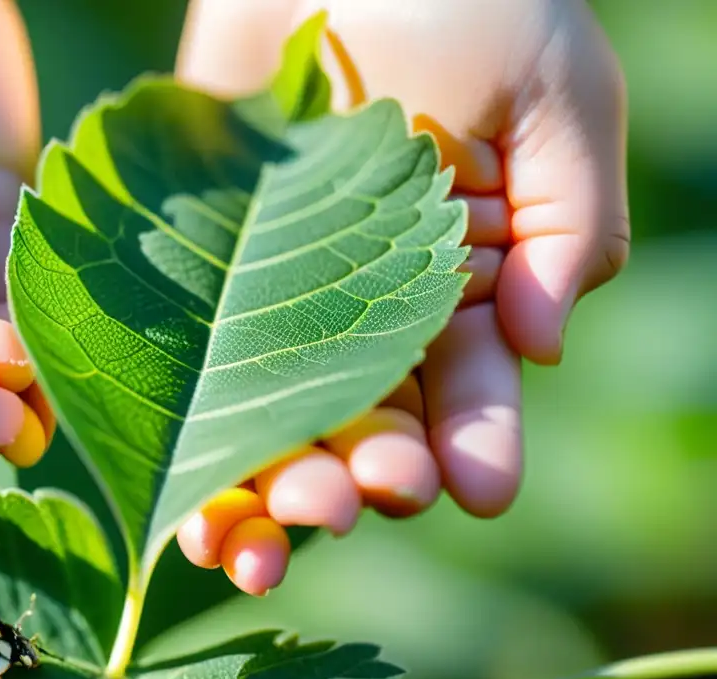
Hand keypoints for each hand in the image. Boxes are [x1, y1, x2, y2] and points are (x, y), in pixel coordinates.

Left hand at [174, 0, 628, 594]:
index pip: (472, 389)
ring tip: (250, 546)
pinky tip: (183, 503)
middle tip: (344, 506)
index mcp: (463, 290)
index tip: (475, 489)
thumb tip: (543, 347)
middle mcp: (368, 317)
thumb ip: (573, 227)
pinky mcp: (200, 290)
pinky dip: (183, 443)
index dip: (475, 442)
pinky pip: (189, 379)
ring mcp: (280, 309)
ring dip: (266, 499)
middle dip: (357, 481)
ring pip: (275, 429)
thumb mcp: (556, 98)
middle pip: (365, 429)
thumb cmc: (468, 2)